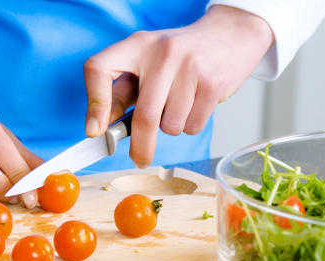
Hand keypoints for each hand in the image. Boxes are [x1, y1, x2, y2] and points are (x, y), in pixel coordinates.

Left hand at [84, 5, 274, 167]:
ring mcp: (189, 67)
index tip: (95, 131)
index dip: (95, 104)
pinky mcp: (212, 83)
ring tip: (181, 104)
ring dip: (173, 127)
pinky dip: (191, 125)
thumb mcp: (148, 63)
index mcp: (137, 45)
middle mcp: (162, 53)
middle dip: (141, 147)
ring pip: (170, 126)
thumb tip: (101, 128)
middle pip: (144, 116)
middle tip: (140, 159)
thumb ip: (124, 92)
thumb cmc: (181, 56)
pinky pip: (192, 126)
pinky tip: (196, 103)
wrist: (229, 35)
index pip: (99, 68)